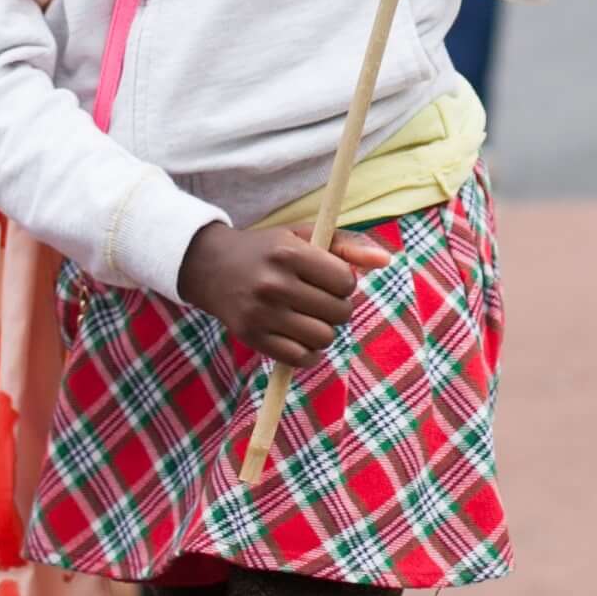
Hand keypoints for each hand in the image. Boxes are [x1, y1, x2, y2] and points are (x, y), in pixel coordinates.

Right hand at [175, 221, 396, 366]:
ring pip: (324, 338)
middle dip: (337, 307)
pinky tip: (301, 335)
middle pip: (339, 313)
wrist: (211, 266)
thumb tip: (385, 261)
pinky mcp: (253, 337)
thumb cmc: (268, 250)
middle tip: (319, 298)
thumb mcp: (303, 236)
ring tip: (309, 315)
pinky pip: (302, 359)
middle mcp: (274, 284)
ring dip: (324, 330)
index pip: (345, 281)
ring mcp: (261, 313)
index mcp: (288, 253)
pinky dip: (310, 352)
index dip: (344, 282)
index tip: (329, 277)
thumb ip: (347, 244)